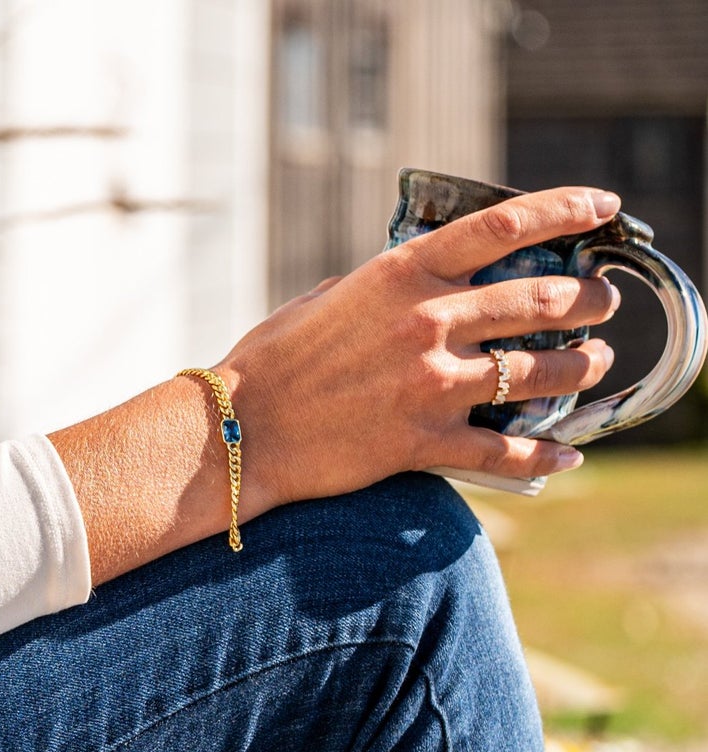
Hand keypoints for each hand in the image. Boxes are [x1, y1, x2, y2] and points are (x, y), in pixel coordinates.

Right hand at [214, 185, 621, 516]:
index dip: (565, 208)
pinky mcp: (421, 442)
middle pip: (539, 299)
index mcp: (400, 274)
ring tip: (593, 365)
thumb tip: (413, 282)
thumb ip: (379, 287)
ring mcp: (428, 384)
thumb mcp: (324, 299)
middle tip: (603, 304)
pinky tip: (569, 454)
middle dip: (587, 300)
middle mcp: (425, 322)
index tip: (603, 209)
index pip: (503, 226)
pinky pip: (504, 451)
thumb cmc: (270, 364)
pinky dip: (545, 455)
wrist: (237, 432)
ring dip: (578, 367)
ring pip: (536, 371)